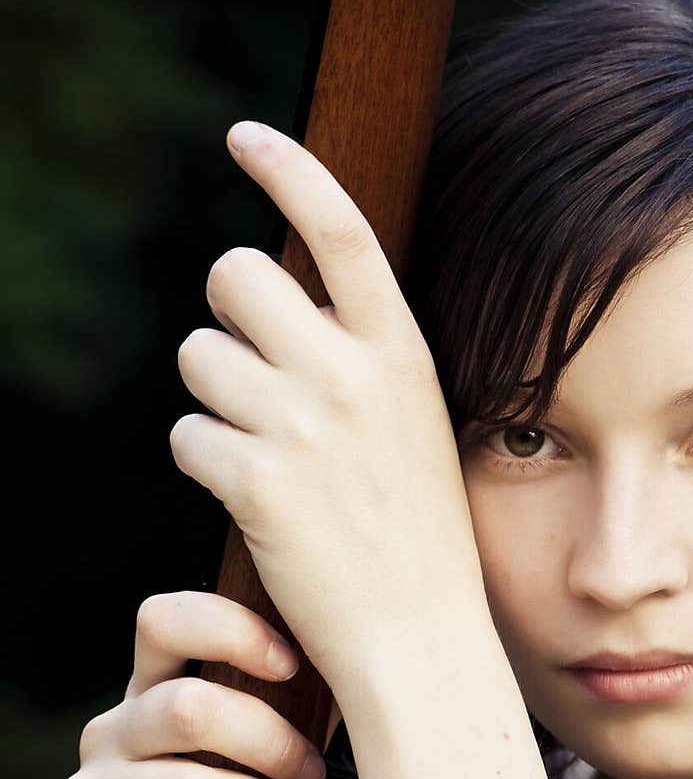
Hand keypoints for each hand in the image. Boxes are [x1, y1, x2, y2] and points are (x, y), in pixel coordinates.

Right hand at [52, 591, 334, 778]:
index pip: (164, 622)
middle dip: (273, 745)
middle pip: (189, 710)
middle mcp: (108, 734)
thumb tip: (369, 683)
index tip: (293, 666)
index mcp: (148, 692)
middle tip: (317, 778)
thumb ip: (279, 714)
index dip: (229, 631)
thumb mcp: (249, 761)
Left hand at [170, 120, 487, 693]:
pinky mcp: (252, 482)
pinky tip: (250, 499)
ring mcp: (300, 427)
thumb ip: (362, 364)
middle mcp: (350, 375)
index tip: (246, 139)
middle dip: (225, 314)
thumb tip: (284, 308)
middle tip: (245, 361)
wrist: (420, 639)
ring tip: (256, 448)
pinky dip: (205, 462)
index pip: (341, 228)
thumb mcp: (416, 430)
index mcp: (401, 355)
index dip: (289, 168)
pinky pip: (186, 434)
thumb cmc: (420, 540)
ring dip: (211, 396)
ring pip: (197, 356)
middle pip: (235, 275)